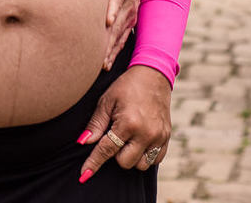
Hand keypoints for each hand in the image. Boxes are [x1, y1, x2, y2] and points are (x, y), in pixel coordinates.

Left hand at [77, 65, 170, 182]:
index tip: (84, 175)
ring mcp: (158, 136)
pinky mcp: (167, 137)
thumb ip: (96, 124)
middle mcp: (146, 132)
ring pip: (141, 165)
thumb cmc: (126, 86)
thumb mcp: (107, 101)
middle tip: (115, 137)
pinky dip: (146, 156)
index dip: (94, 163)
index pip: (107, 150)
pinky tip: (140, 142)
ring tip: (128, 139)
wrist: (153, 74)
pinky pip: (156, 160)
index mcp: (128, 122)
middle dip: (116, 155)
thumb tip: (83, 143)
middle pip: (125, 162)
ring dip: (131, 157)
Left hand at [95, 0, 148, 70]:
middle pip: (119, 22)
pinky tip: (106, 64)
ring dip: (112, 49)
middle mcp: (130, 2)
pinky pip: (123, 37)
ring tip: (102, 66)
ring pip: (121, 33)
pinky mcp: (130, 18)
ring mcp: (131, 12)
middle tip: (99, 55)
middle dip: (110, 39)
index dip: (113, 8)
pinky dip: (116, 50)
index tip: (107, 21)